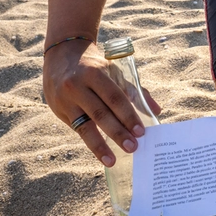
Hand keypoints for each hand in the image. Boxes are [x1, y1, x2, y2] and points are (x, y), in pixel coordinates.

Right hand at [42, 39, 161, 166]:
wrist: (62, 54)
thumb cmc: (95, 66)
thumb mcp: (114, 71)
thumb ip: (135, 90)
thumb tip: (156, 111)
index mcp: (95, 73)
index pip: (115, 98)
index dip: (128, 115)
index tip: (141, 132)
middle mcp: (77, 86)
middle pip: (100, 113)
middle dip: (117, 132)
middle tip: (132, 147)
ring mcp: (66, 100)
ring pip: (85, 126)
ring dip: (100, 146)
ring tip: (112, 160)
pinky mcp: (59, 110)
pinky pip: (77, 129)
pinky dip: (91, 141)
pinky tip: (100, 153)